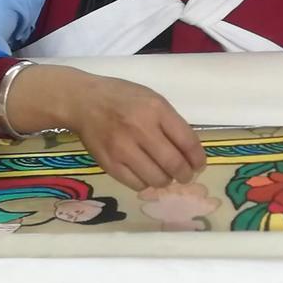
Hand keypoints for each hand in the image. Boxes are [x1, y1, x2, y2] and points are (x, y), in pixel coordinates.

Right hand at [67, 74, 205, 190]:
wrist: (83, 101)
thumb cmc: (121, 98)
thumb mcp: (152, 99)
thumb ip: (171, 123)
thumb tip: (190, 153)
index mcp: (156, 110)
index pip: (187, 142)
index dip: (198, 158)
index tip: (199, 165)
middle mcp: (140, 129)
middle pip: (174, 165)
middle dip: (185, 175)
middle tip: (184, 175)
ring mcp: (123, 148)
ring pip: (157, 179)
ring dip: (165, 180)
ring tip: (163, 174)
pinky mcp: (109, 164)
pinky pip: (137, 184)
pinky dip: (145, 183)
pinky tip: (144, 173)